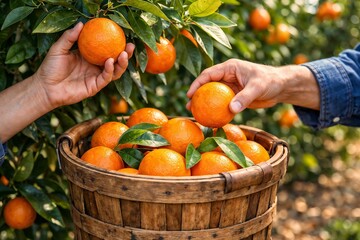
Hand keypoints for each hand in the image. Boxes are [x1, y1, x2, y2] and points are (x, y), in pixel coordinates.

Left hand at [33, 22, 134, 108]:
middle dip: (125, 54)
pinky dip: (110, 70)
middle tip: (130, 46)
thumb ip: (70, 37)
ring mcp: (96, 77)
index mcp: (89, 56)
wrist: (45, 87)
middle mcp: (95, 67)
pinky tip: (110, 61)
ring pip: (115, 71)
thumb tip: (81, 24)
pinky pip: (106, 78)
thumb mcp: (59, 48)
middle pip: (115, 61)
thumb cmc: (50, 68)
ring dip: (121, 63)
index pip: (106, 49)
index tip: (122, 35)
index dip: (115, 44)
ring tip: (124, 54)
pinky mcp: (95, 87)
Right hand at [187, 59, 319, 112]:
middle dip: (197, 95)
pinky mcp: (235, 96)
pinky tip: (211, 119)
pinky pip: (223, 104)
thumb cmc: (270, 81)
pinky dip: (216, 110)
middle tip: (189, 106)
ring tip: (195, 114)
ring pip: (213, 95)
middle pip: (207, 85)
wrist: (281, 87)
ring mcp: (231, 87)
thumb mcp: (257, 87)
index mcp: (230, 68)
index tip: (190, 94)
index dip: (198, 83)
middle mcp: (228, 76)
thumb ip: (244, 97)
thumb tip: (231, 109)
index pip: (209, 74)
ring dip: (204, 104)